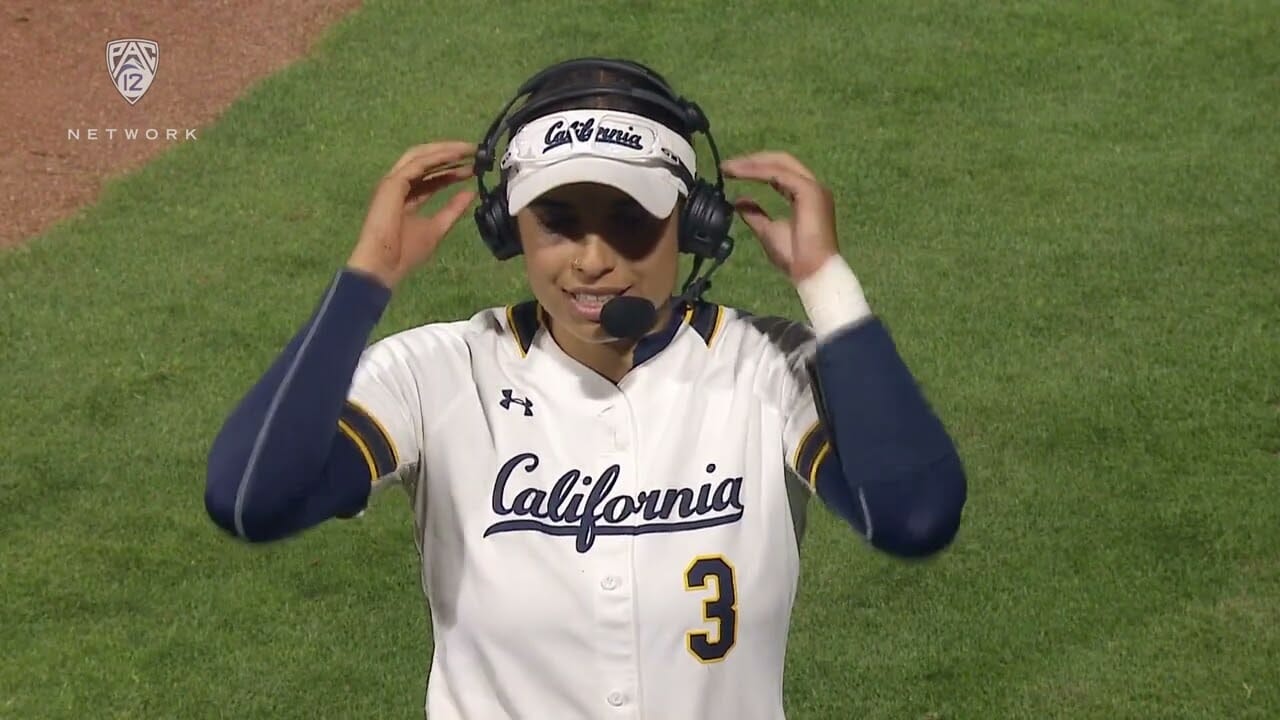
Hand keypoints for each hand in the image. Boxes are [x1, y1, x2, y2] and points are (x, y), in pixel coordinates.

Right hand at [347, 141, 476, 288]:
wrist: (384, 265)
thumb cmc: (405, 252)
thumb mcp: (437, 227)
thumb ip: (453, 209)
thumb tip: (470, 192)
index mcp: (407, 196)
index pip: (431, 177)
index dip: (452, 170)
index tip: (473, 167)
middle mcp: (399, 185)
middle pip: (424, 160)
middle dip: (448, 153)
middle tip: (474, 150)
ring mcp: (393, 182)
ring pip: (420, 156)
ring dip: (444, 150)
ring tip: (468, 148)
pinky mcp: (392, 183)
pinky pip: (417, 164)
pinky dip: (437, 157)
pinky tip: (455, 155)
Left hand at [720, 152, 839, 282]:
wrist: (811, 271)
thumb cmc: (795, 257)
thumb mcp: (767, 232)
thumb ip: (755, 215)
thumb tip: (739, 201)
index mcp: (804, 195)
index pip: (779, 171)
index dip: (755, 168)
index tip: (730, 172)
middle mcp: (811, 186)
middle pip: (780, 161)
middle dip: (752, 160)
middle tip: (726, 166)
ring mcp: (813, 187)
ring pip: (779, 164)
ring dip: (752, 163)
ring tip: (729, 169)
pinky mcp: (809, 191)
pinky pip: (779, 174)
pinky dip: (758, 172)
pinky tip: (741, 174)